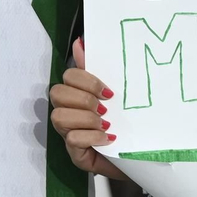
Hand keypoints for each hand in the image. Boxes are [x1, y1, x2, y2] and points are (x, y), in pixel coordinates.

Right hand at [49, 38, 126, 180]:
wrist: (139, 155)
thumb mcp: (115, 95)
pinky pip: (71, 139)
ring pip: (59, 117)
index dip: (86, 81)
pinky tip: (107, 139)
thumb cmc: (125, 123)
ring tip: (106, 124)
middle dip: (84, 99)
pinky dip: (91, 137)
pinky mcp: (74, 153)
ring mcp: (68, 133)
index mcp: (78, 95)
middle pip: (57, 93)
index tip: (108, 92)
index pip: (68, 76)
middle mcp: (68, 112)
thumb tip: (81, 41)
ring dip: (86, 119)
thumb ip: (98, 68)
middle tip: (105, 108)